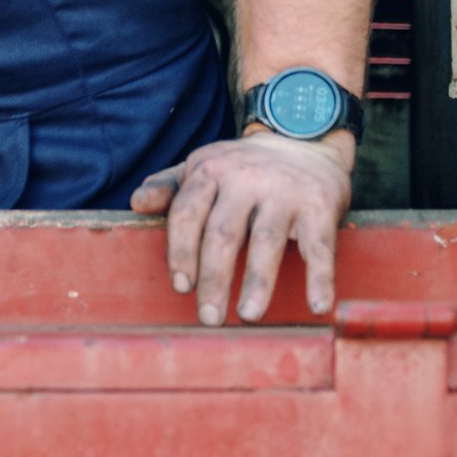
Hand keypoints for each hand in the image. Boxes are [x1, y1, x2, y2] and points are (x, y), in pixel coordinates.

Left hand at [130, 131, 352, 325]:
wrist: (303, 139)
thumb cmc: (243, 166)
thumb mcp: (203, 166)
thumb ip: (169, 187)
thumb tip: (135, 204)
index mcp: (209, 170)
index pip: (187, 213)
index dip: (181, 251)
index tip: (181, 286)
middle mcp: (245, 179)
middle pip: (223, 233)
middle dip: (214, 278)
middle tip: (208, 317)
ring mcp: (284, 192)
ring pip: (267, 241)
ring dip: (258, 282)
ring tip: (248, 315)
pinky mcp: (319, 206)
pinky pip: (319, 246)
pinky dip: (320, 277)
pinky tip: (317, 306)